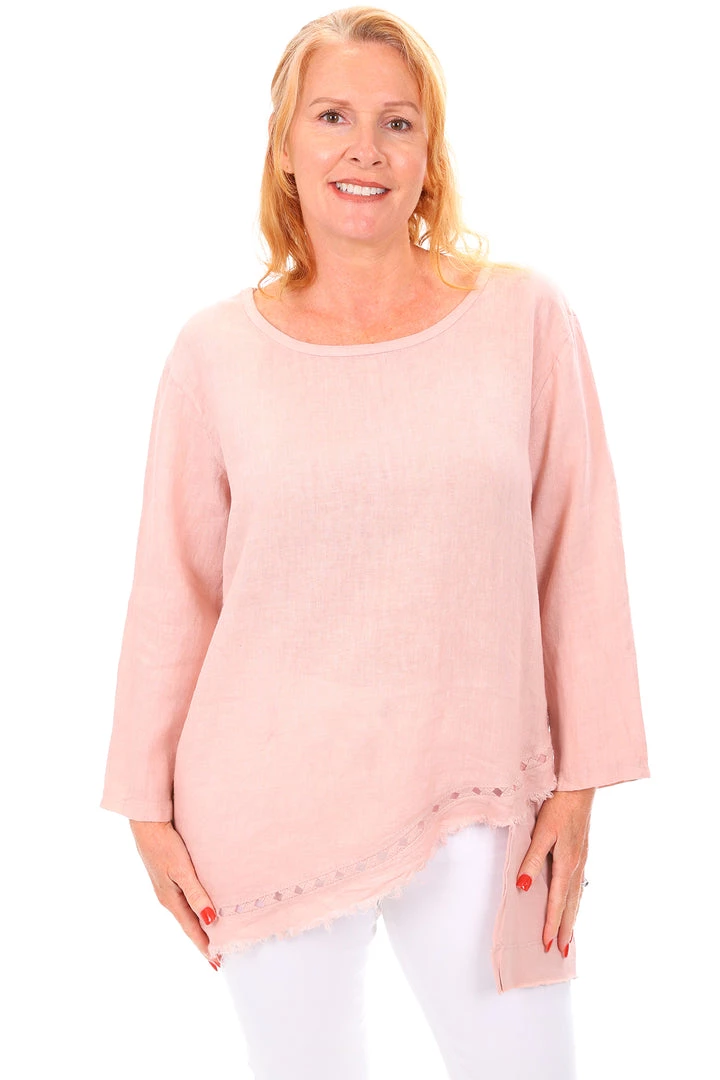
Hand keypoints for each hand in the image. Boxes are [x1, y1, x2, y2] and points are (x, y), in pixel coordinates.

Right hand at [129, 819, 221, 966]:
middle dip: (203, 941)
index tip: (217, 964)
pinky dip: (195, 909)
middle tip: (218, 956)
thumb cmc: (164, 845)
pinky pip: (185, 900)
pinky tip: (201, 908)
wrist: (148, 824)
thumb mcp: (182, 870)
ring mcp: (167, 888)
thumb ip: (196, 895)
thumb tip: (210, 920)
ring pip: (187, 912)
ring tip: (213, 937)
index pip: (192, 929)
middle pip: (189, 924)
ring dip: (200, 926)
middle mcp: (168, 898)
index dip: (204, 947)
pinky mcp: (168, 877)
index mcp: (171, 900)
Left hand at [515, 788, 593, 955]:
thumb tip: (524, 886)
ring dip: (572, 918)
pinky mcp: (582, 852)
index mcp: (566, 864)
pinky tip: (574, 902)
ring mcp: (582, 859)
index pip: (556, 902)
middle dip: (565, 929)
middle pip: (571, 905)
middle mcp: (577, 866)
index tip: (546, 944)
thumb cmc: (558, 807)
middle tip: (561, 952)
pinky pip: (579, 885)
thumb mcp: (542, 832)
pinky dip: (576, 901)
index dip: (550, 924)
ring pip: (577, 896)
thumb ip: (532, 860)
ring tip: (569, 937)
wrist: (579, 788)